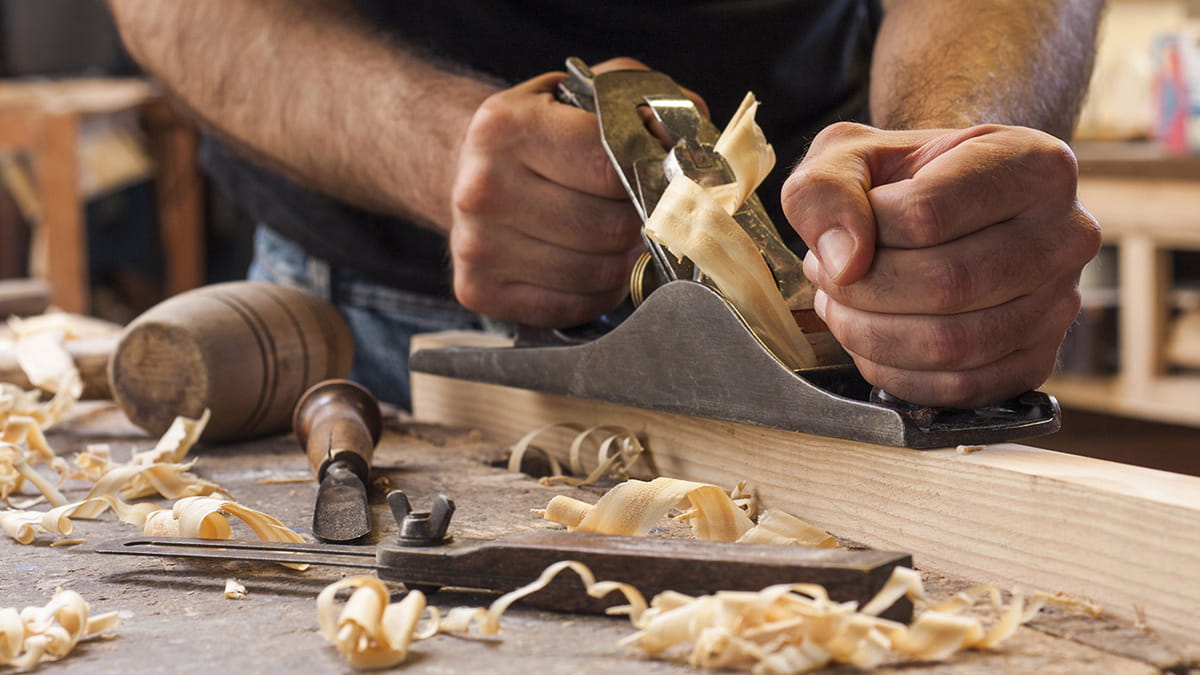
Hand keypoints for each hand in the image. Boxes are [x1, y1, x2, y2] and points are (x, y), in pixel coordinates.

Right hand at [449, 59, 653, 326]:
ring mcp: (476, 245)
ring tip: (618, 239)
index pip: (612, 167)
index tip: (663, 179)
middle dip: (640, 223)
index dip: (651, 178)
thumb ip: (646, 106)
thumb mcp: (586, 95)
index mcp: (506, 126)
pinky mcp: (479, 290)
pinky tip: (590, 264)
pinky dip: (598, 292)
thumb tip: (688, 148)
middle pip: (608, 228)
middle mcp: (482, 188)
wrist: (469, 169)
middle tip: (643, 213)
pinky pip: (574, 306)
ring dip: (623, 260)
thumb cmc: (543, 133)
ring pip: (597, 273)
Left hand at [782, 122, 1100, 407]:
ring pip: (951, 343)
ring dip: (870, 334)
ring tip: (843, 305)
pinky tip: (871, 340)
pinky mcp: (1038, 360)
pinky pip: (960, 388)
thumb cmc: (899, 181)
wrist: (943, 210)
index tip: (844, 229)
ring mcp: (1059, 304)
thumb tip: (843, 262)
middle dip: (862, 290)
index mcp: (1033, 164)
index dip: (864, 231)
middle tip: (828, 276)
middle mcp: (1066, 235)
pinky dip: (896, 373)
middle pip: (945, 285)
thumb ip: (826, 189)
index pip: (926, 215)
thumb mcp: (848, 155)